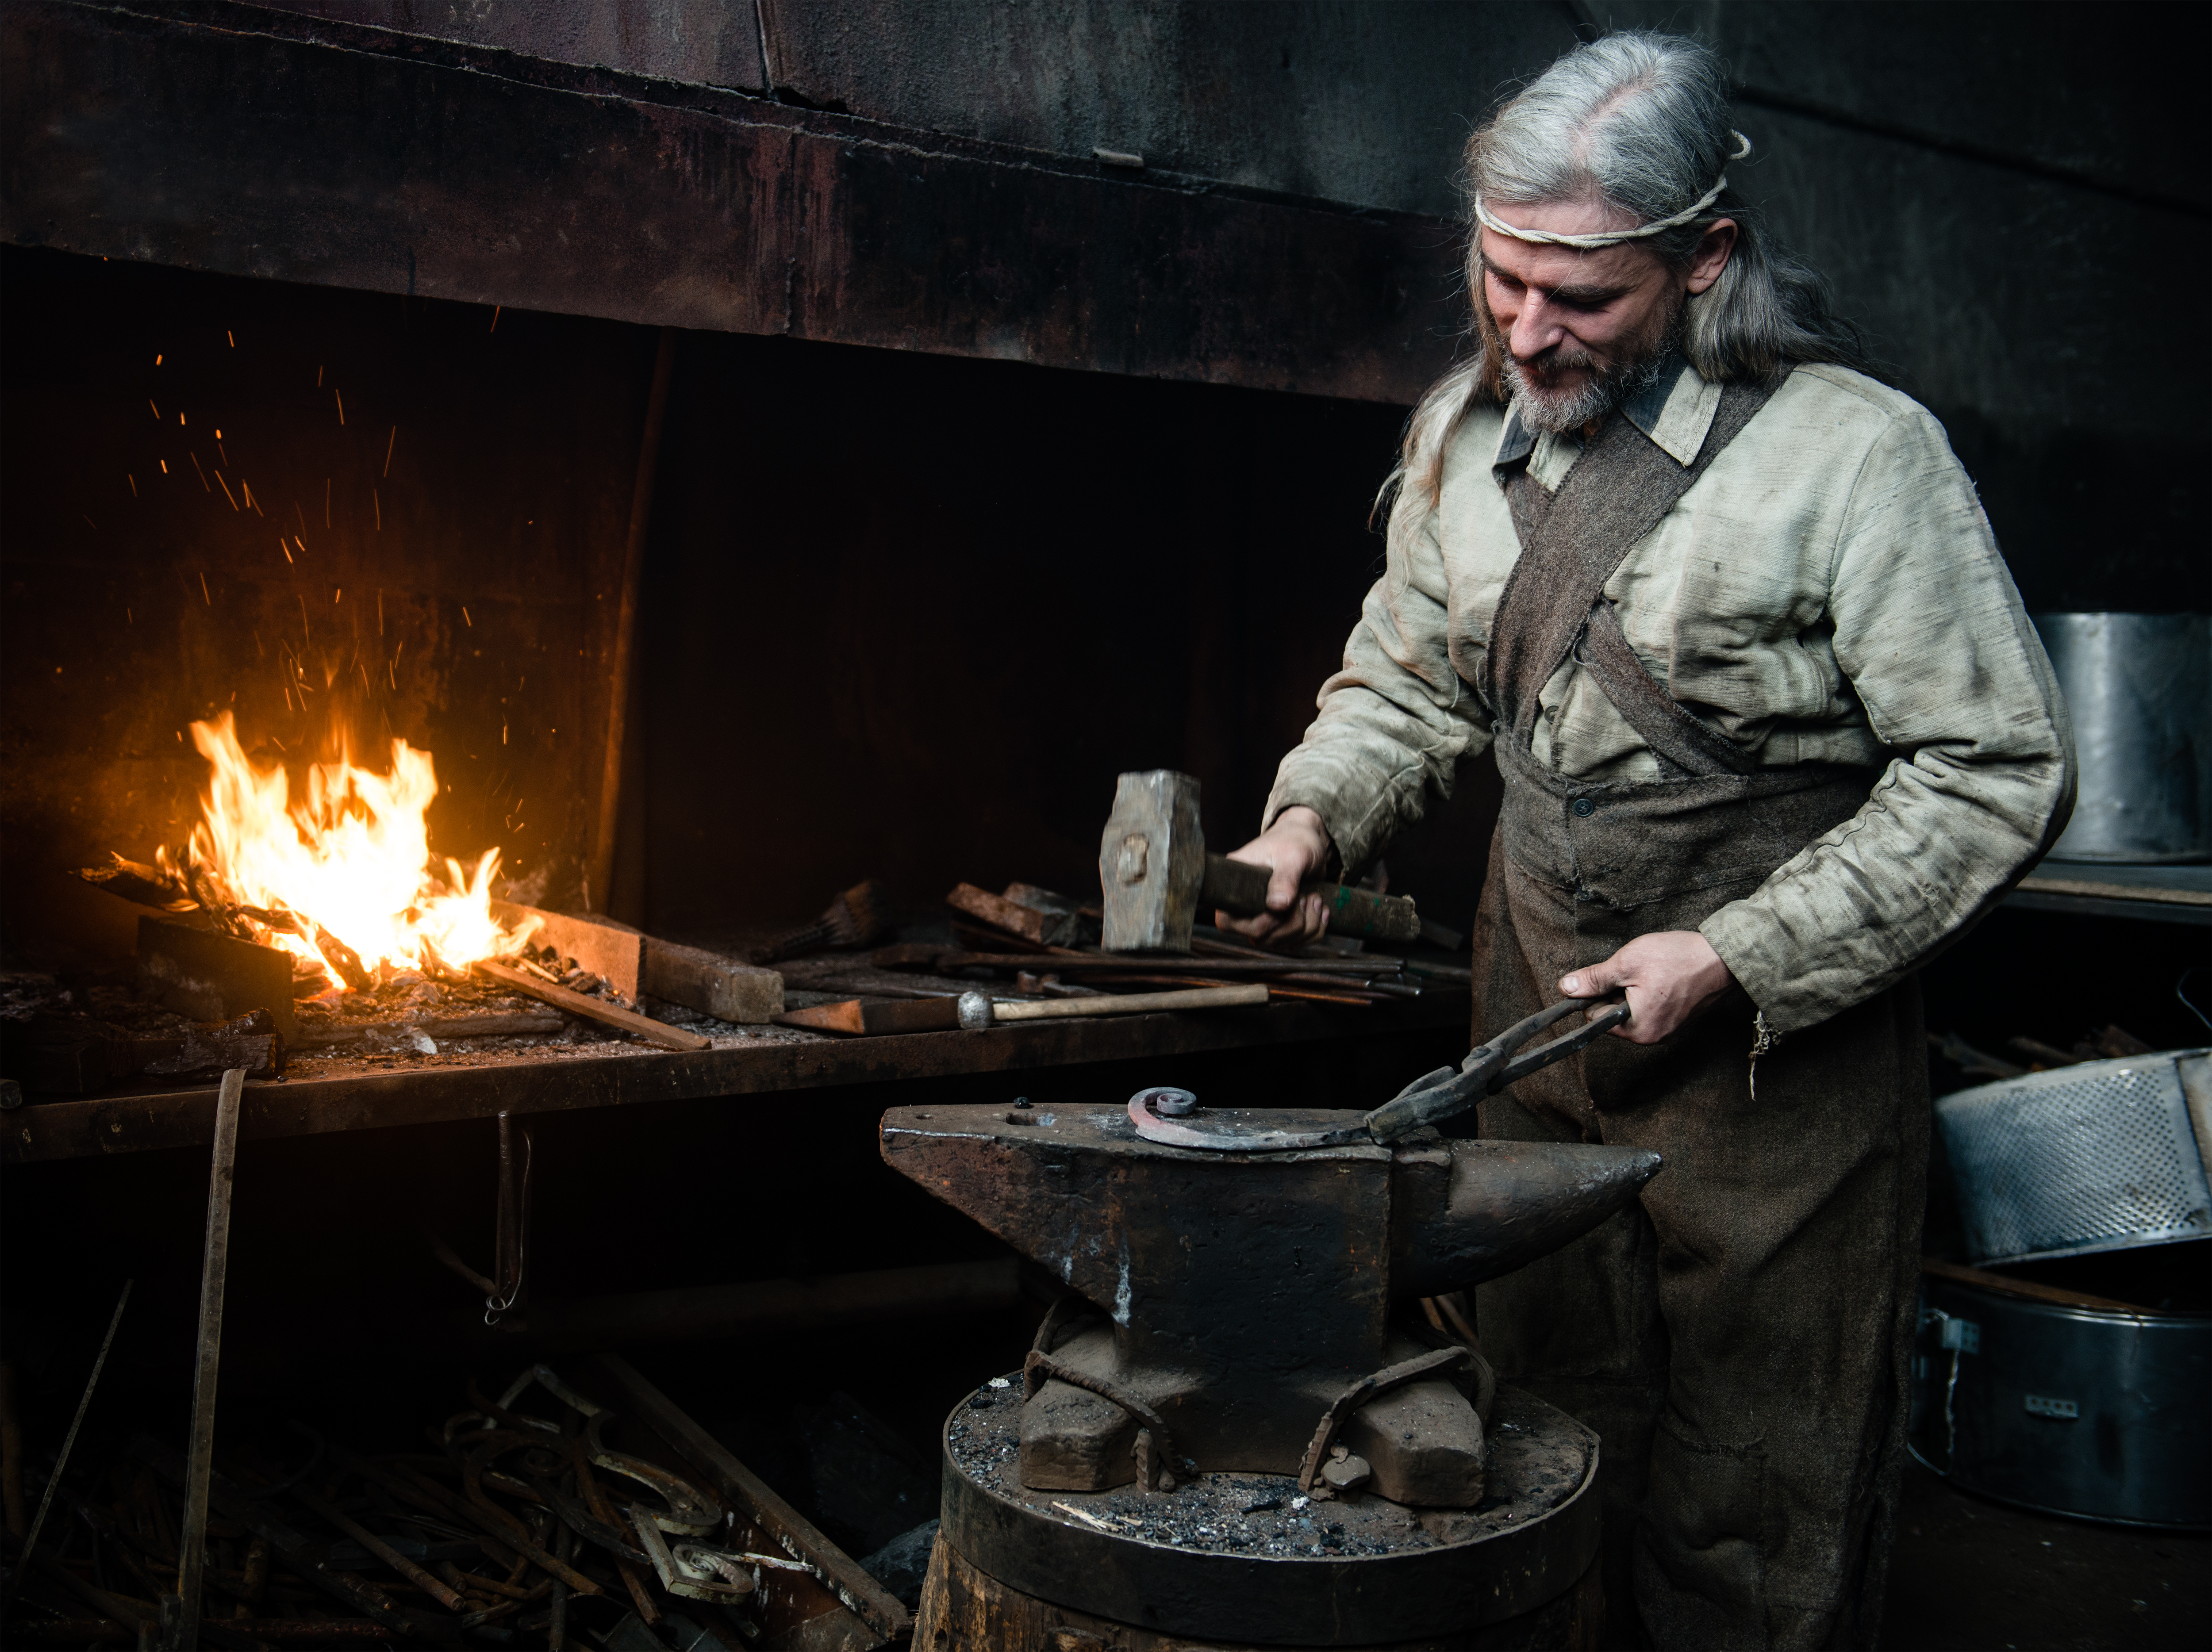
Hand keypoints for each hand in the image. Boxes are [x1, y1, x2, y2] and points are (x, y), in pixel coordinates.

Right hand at [1216, 806, 1332, 948]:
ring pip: (1278, 942)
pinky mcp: (1282, 920)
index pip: (1227, 921)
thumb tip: (1276, 906)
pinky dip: (1314, 931)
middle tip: (1307, 899)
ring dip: (1306, 928)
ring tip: (1316, 899)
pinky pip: (1295, 942)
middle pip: (1257, 937)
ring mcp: (1264, 914)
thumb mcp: (1293, 855)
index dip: (1254, 924)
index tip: (1280, 909)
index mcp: (1236, 884)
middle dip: (1289, 926)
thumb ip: (1285, 878)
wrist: (1312, 840)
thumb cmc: (1296, 840)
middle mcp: (1245, 903)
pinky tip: (1322, 910)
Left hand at [1561, 931, 1736, 1044]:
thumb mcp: (1627, 963)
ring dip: (1633, 989)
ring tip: (1652, 972)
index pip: (1594, 1017)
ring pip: (1631, 1009)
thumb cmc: (1678, 959)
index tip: (1611, 975)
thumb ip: (1594, 979)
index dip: (1596, 993)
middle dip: (1617, 990)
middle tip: (1636, 970)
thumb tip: (1566, 988)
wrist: (1723, 958)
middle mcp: (1652, 1037)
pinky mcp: (1677, 1020)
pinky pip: (1650, 1007)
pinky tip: (1663, 976)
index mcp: (1637, 1030)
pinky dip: (1650, 991)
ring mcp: (1667, 1030)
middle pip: (1613, 1014)